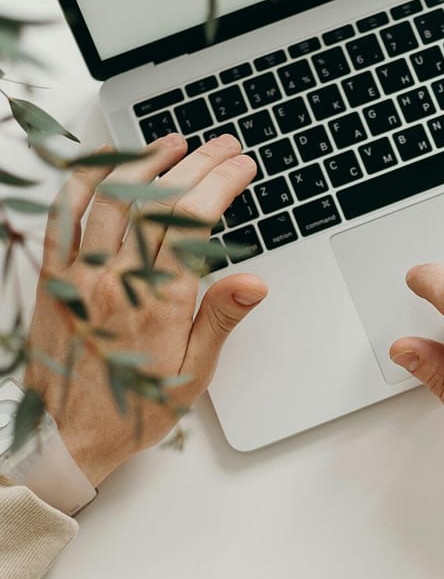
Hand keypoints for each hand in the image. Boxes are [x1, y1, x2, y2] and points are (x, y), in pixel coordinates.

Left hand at [24, 133, 266, 485]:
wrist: (65, 436)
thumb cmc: (133, 407)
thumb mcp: (192, 374)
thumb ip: (220, 320)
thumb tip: (254, 282)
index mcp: (157, 303)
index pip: (193, 223)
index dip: (220, 184)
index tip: (242, 167)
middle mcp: (115, 280)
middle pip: (158, 201)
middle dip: (197, 164)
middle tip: (224, 146)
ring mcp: (78, 273)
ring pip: (111, 197)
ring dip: (147, 162)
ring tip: (175, 142)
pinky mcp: (53, 275)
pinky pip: (63, 214)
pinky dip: (85, 180)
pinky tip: (107, 163)